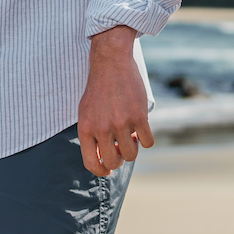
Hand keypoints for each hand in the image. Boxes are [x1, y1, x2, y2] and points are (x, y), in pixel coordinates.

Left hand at [76, 25, 154, 175]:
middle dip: (119, 160)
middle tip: (121, 148)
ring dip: (133, 149)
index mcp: (86, 129)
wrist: (110, 63)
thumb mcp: (86, 113)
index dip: (101, 171)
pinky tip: (142, 128)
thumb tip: (102, 159)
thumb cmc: (98, 90)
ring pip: (132, 155)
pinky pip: (148, 142)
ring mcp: (121, 122)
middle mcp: (102, 128)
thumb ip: (91, 136)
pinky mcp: (139, 116)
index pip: (92, 164)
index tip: (108, 169)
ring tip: (131, 136)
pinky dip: (147, 139)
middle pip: (114, 162)